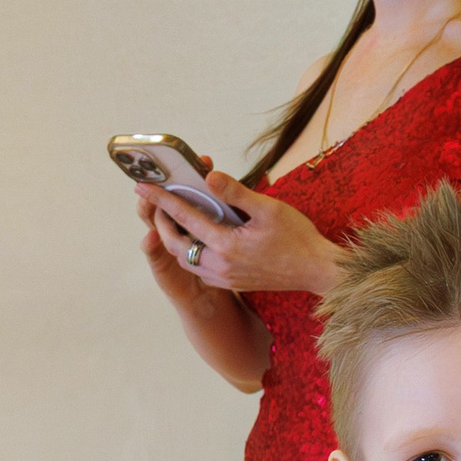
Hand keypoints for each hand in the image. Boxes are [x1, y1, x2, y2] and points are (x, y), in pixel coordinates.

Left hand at [142, 171, 344, 297]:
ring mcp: (226, 277)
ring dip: (177, 241)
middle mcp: (221, 265)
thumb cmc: (298, 238)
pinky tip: (200, 240)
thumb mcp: (269, 208)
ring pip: (186, 260)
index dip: (162, 199)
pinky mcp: (233, 283)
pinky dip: (193, 254)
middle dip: (162, 224)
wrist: (316, 270)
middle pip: (176, 245)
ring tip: (176, 221)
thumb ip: (235, 193)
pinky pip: (202, 270)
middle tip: (158, 205)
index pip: (185, 218)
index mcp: (226, 245)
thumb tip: (209, 177)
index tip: (143, 186)